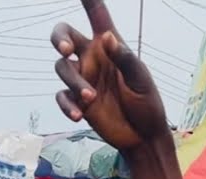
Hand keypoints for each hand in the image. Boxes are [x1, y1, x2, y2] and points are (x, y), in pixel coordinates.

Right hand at [51, 1, 167, 151]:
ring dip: (73, 82)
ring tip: (90, 97)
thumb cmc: (146, 104)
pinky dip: (67, 104)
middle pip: (65, 36)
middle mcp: (92, 58)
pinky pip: (62, 97)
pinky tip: (79, 114)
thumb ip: (124, 58)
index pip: (96, 15)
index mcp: (110, 46)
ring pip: (62, 69)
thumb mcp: (140, 80)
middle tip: (66, 49)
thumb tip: (107, 37)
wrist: (143, 137)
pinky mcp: (76, 102)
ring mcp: (82, 79)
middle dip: (59, 38)